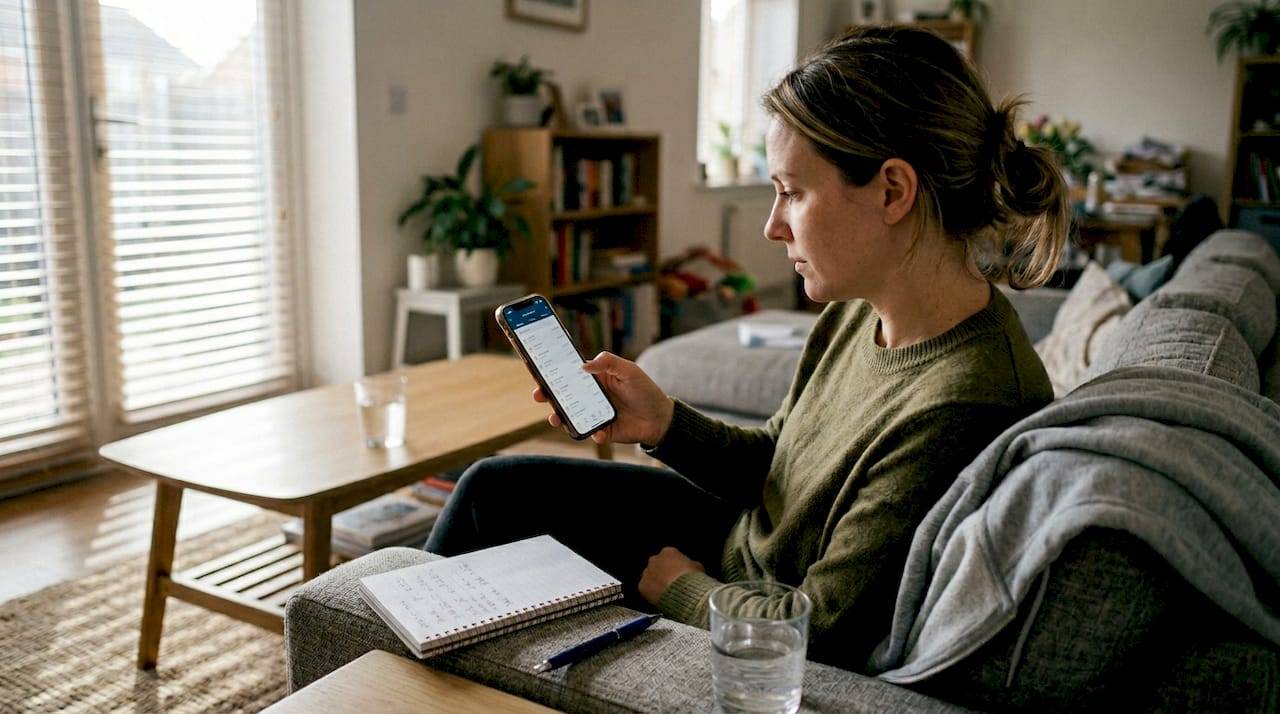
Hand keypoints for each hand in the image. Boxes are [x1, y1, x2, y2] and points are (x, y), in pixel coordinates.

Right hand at [532, 351, 674, 445]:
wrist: (660, 418)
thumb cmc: (644, 390)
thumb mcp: (629, 370)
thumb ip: (609, 362)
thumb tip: (583, 366)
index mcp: (595, 379)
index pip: (570, 375)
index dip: (554, 375)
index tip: (540, 374)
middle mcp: (591, 397)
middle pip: (564, 396)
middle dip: (548, 396)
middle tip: (539, 396)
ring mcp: (595, 414)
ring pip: (571, 416)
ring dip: (560, 418)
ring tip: (555, 419)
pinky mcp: (603, 431)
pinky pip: (592, 433)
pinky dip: (594, 433)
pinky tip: (599, 432)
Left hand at [638, 547, 703, 604]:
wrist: (685, 594)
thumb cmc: (693, 580)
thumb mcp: (698, 567)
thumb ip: (690, 565)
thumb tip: (691, 568)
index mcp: (668, 552)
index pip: (669, 556)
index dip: (673, 566)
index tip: (677, 573)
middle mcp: (655, 560)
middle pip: (657, 565)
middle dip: (662, 573)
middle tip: (670, 583)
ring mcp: (647, 573)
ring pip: (649, 577)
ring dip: (655, 583)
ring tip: (665, 592)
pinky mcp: (642, 586)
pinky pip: (645, 589)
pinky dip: (650, 593)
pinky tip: (659, 598)